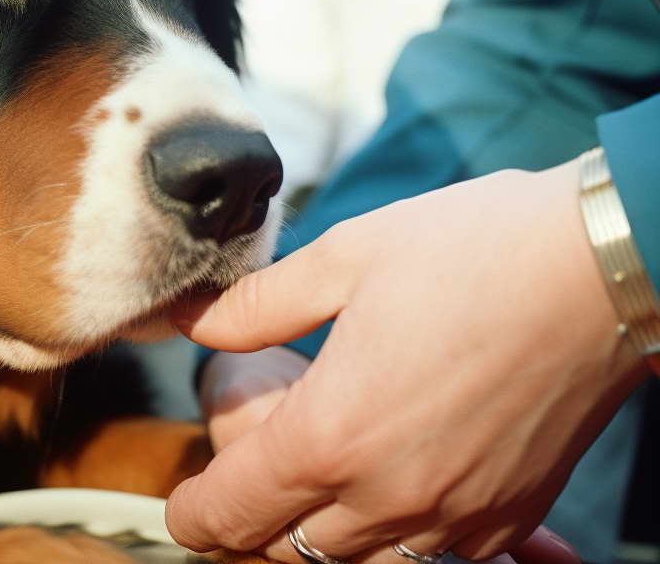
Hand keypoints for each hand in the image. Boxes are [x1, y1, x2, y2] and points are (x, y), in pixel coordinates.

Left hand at [166, 160, 647, 562]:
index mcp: (330, 434)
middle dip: (251, 523)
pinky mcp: (508, 515)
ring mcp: (454, 516)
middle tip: (252, 468)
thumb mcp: (343, 258)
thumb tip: (200, 324)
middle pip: (286, 551)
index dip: (194, 514)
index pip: (231, 513)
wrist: (601, 268)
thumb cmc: (470, 252)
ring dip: (319, 534)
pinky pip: (432, 555)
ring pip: (357, 563)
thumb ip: (258, 305)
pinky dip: (396, 536)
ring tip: (317, 476)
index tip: (184, 503)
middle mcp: (387, 495)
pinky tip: (396, 484)